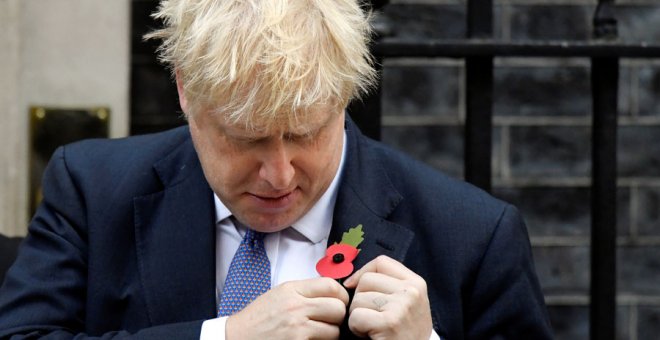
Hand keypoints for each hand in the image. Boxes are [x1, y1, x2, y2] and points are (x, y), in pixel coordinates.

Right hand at [225, 277, 348, 339]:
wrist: (237, 337)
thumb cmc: (257, 319)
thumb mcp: (279, 294)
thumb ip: (304, 291)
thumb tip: (332, 292)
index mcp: (292, 290)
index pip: (331, 285)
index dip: (341, 295)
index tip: (339, 301)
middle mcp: (296, 306)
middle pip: (338, 308)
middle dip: (338, 316)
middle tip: (330, 321)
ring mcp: (297, 328)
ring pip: (334, 330)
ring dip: (330, 334)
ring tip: (318, 333)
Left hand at [344, 255, 432, 339]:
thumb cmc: (407, 333)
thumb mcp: (408, 303)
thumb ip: (389, 286)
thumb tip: (352, 280)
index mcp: (416, 283)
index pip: (381, 262)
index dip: (363, 272)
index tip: (354, 285)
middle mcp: (411, 291)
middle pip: (367, 279)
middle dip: (360, 299)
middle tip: (372, 316)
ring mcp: (401, 306)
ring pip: (358, 298)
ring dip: (358, 315)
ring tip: (373, 327)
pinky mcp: (389, 322)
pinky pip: (356, 316)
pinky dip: (357, 328)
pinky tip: (370, 334)